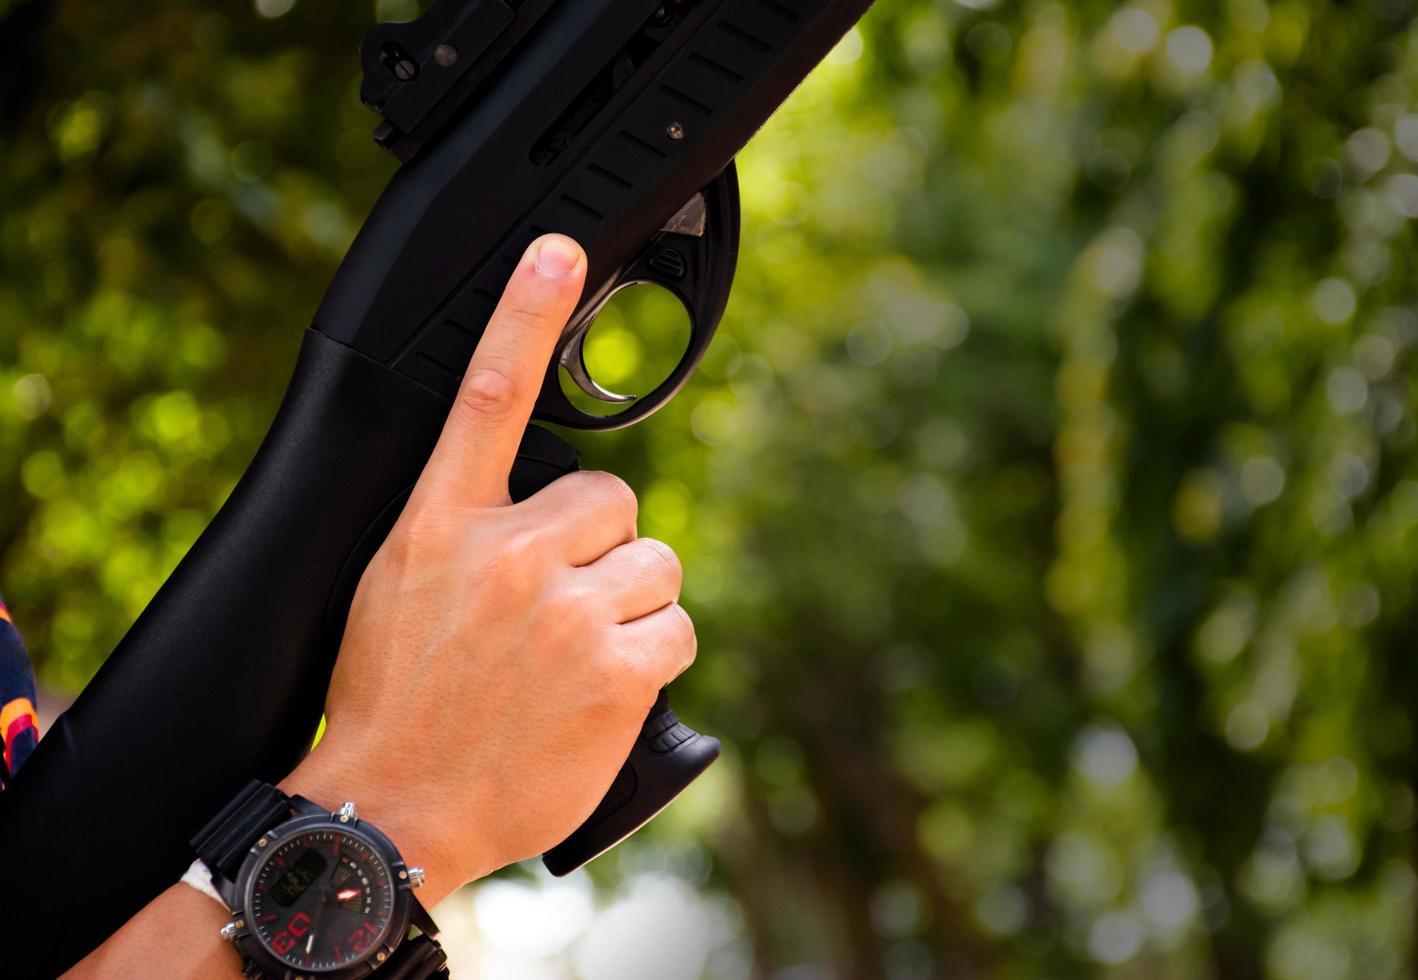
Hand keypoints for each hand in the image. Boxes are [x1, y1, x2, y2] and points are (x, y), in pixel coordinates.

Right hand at [280, 235, 696, 905]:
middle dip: (601, 551)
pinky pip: (677, 628)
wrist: (393, 809)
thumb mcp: (396, 588)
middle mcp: (507, 556)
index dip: (525, 315)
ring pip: (655, 566)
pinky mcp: (616, 669)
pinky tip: (608, 688)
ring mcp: (566, 611)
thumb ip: (464, 529)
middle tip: (559, 610)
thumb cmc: (392, 702)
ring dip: (632, 605)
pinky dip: (657, 655)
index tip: (555, 252)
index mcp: (441, 525)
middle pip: (615, 503)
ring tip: (577, 658)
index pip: (489, 398)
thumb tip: (533, 506)